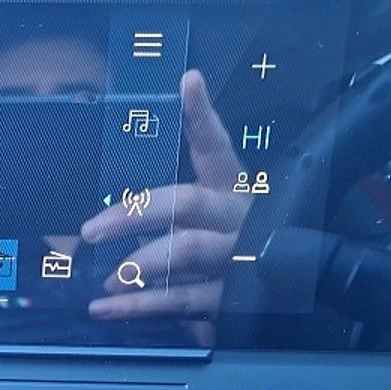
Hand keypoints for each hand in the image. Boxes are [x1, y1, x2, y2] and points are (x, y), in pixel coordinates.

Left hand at [82, 70, 248, 326]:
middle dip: (134, 213)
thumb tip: (112, 218)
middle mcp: (239, 217)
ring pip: (187, 250)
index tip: (188, 82)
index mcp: (235, 188)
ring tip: (105, 277)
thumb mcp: (210, 221)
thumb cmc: (233, 248)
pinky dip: (140, 307)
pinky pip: (183, 300)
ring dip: (138, 264)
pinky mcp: (236, 297)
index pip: (216, 146)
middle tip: (92, 229)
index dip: (202, 115)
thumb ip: (171, 212)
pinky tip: (106, 307)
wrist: (298, 293)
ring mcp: (240, 256)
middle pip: (187, 202)